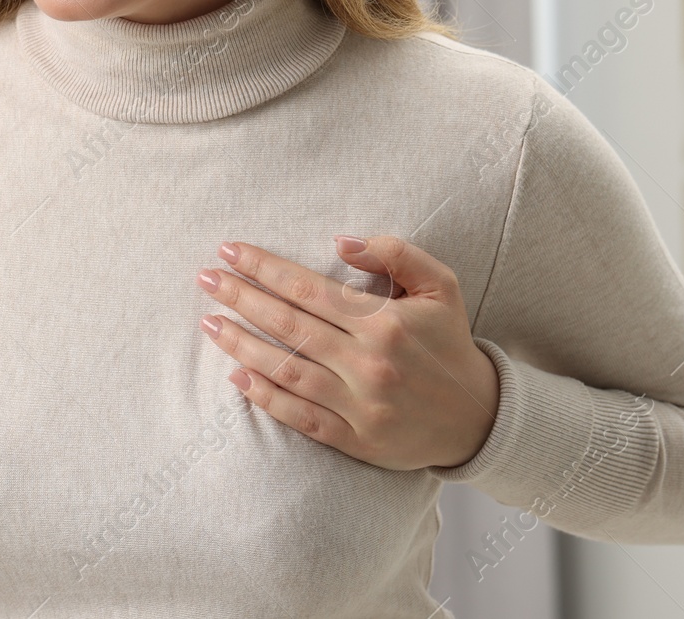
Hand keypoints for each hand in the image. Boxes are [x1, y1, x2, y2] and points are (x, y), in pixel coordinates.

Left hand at [195, 236, 499, 471]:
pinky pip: (300, 417)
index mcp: (385, 322)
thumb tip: (340, 242)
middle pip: (288, 326)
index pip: (308, 289)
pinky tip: (236, 376)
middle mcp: (368, 363)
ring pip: (287, 370)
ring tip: (209, 323)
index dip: (264, 268)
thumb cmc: (449, 342)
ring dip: (242, 345)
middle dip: (241, 297)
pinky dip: (265, 397)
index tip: (230, 251)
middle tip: (205, 278)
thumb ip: (395, 254)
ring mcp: (360, 405)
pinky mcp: (356, 440)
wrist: (478, 415)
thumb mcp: (439, 285)